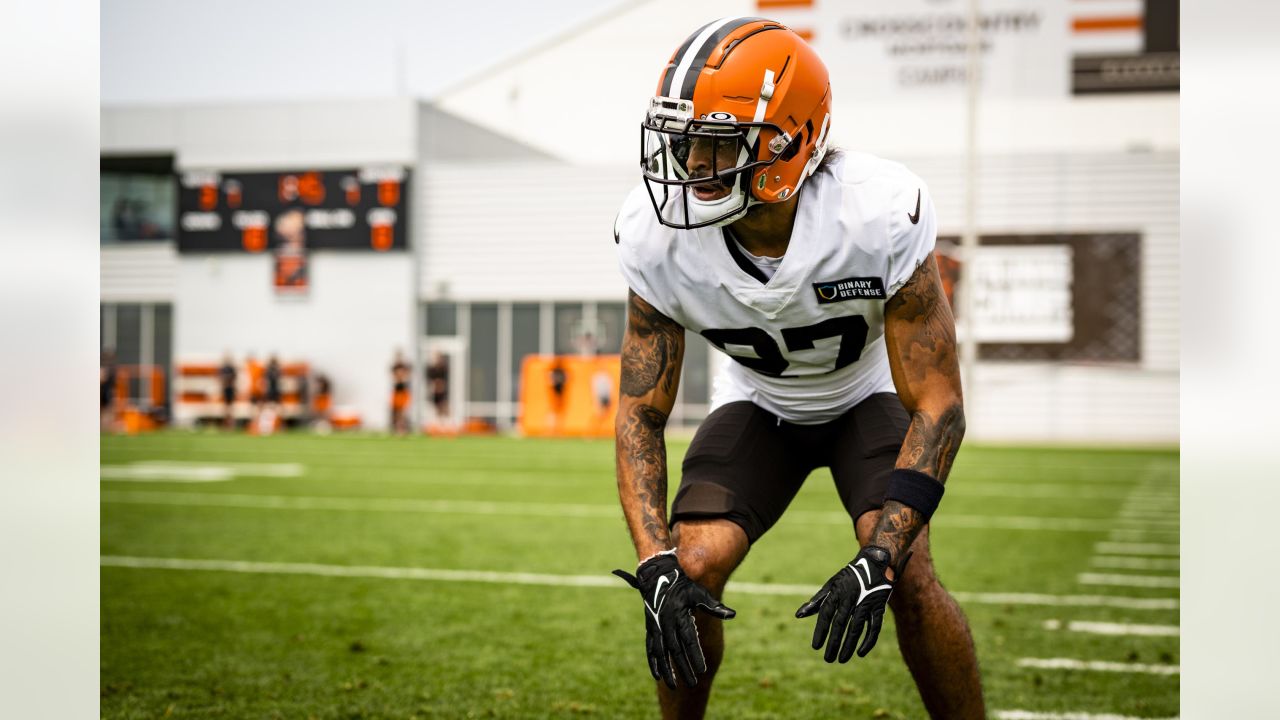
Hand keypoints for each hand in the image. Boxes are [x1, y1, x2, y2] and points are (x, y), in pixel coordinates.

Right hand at [613, 552, 735, 687]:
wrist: (658, 576)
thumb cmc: (683, 585)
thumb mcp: (699, 593)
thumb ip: (714, 606)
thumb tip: (731, 614)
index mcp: (679, 616)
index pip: (689, 641)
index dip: (695, 656)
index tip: (702, 670)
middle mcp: (666, 624)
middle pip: (676, 651)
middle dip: (684, 668)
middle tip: (693, 683)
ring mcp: (656, 627)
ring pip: (661, 653)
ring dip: (667, 670)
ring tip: (673, 685)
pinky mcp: (650, 628)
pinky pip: (650, 648)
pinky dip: (653, 662)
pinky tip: (658, 675)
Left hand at [795, 545, 910, 661]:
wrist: (876, 562)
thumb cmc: (849, 577)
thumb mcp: (831, 585)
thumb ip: (817, 602)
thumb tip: (798, 615)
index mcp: (837, 592)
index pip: (826, 615)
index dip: (821, 631)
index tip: (815, 646)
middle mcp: (850, 597)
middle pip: (840, 624)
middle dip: (833, 643)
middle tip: (828, 659)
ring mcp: (866, 602)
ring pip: (856, 628)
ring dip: (849, 646)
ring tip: (841, 659)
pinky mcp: (879, 607)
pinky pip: (874, 627)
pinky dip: (868, 640)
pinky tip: (860, 653)